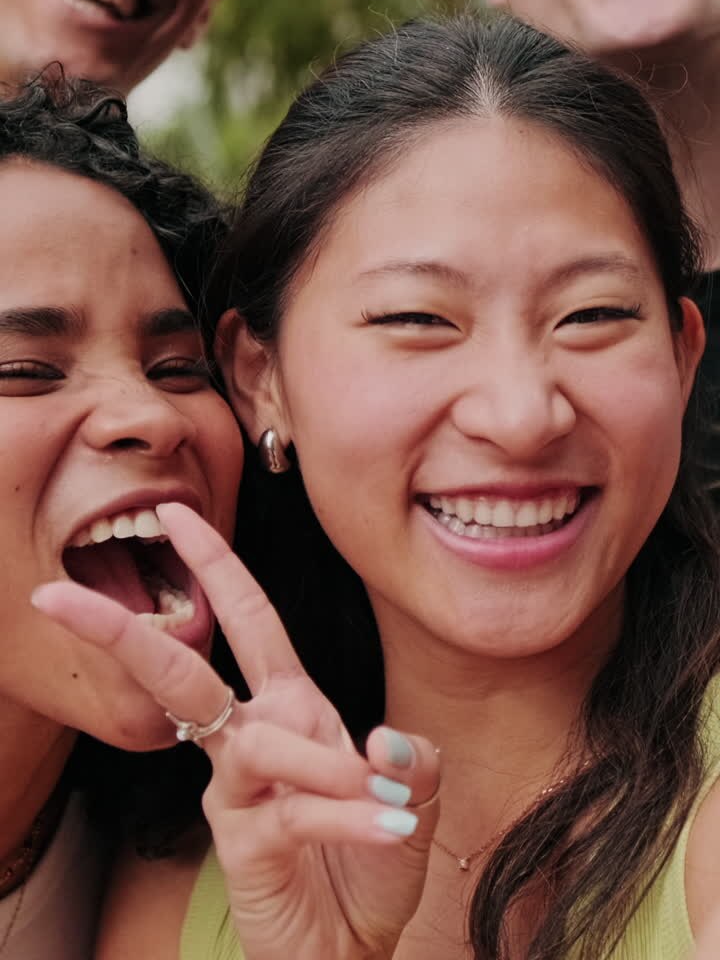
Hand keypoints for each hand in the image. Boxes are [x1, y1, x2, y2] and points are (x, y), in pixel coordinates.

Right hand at [33, 503, 439, 959]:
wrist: (352, 948)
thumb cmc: (369, 857)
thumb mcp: (413, 796)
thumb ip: (414, 759)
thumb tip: (383, 738)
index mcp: (289, 704)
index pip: (246, 618)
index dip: (213, 562)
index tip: (174, 512)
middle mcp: (253, 735)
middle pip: (181, 668)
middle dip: (123, 628)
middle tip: (59, 593)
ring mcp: (238, 789)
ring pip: (251, 739)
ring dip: (319, 761)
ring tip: (380, 791)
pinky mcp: (244, 842)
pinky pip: (292, 809)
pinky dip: (346, 815)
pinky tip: (386, 827)